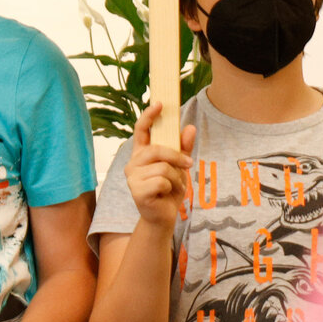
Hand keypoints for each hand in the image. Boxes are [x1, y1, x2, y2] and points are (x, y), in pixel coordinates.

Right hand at [125, 103, 195, 228]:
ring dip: (176, 178)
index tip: (160, 104)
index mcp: (141, 153)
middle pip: (157, 149)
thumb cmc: (169, 191)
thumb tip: (190, 127)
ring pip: (163, 167)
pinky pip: (161, 181)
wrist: (163, 218)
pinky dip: (171, 188)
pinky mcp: (136, 190)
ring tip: (174, 187)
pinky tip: (166, 195)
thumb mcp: (180, 167)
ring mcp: (132, 177)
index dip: (149, 115)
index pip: (142, 129)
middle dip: (176, 157)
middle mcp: (133, 162)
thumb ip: (184, 148)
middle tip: (188, 165)